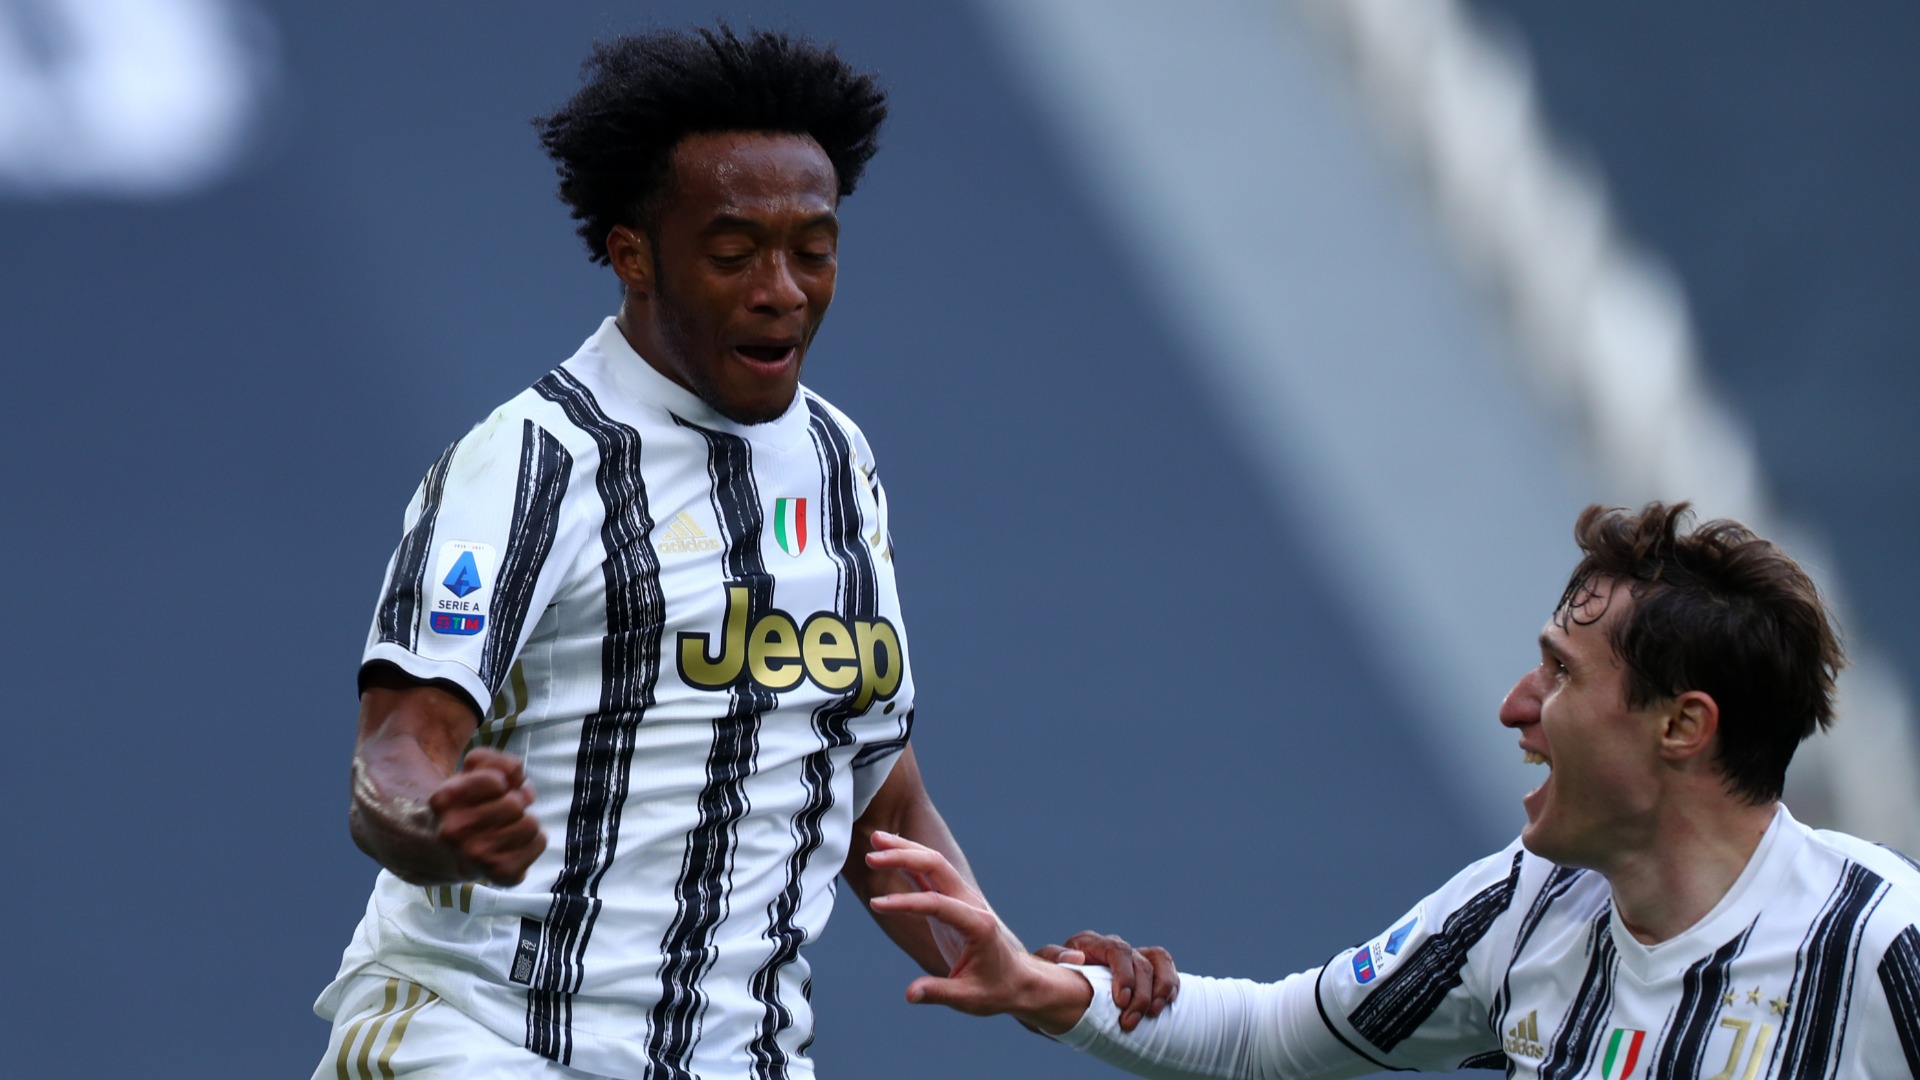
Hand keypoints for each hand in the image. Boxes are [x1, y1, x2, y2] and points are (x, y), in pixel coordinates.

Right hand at [427, 748, 545, 884]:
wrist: (444, 851)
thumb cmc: (466, 805)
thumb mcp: (470, 772)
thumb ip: (496, 761)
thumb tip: (520, 781)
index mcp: (444, 800)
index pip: (497, 780)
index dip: (501, 782)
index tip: (494, 790)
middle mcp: (454, 831)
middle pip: (515, 803)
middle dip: (516, 802)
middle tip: (505, 810)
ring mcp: (475, 856)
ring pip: (531, 823)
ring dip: (526, 820)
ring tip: (510, 826)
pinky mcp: (499, 874)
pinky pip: (539, 843)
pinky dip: (535, 839)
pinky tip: (516, 843)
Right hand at [866, 831, 1092, 1033]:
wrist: (1017, 980)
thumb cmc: (996, 990)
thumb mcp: (969, 998)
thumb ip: (938, 992)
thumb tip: (910, 994)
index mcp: (977, 924)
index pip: (936, 904)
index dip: (905, 903)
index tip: (876, 905)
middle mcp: (970, 903)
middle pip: (937, 867)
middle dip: (905, 856)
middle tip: (872, 855)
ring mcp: (962, 898)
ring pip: (933, 863)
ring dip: (905, 849)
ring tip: (875, 838)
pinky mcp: (952, 901)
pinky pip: (928, 876)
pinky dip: (908, 861)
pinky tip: (888, 853)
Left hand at [1035, 931, 1179, 1030]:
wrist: (1049, 991)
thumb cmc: (1047, 982)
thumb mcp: (1042, 970)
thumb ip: (1053, 959)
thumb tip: (1076, 958)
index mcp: (1088, 943)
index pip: (1117, 950)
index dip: (1124, 975)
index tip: (1121, 1001)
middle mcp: (1111, 947)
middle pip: (1139, 962)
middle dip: (1140, 995)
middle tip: (1129, 1021)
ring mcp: (1128, 957)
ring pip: (1156, 962)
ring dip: (1160, 989)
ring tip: (1153, 1013)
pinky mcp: (1140, 970)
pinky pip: (1163, 966)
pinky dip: (1169, 982)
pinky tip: (1166, 1002)